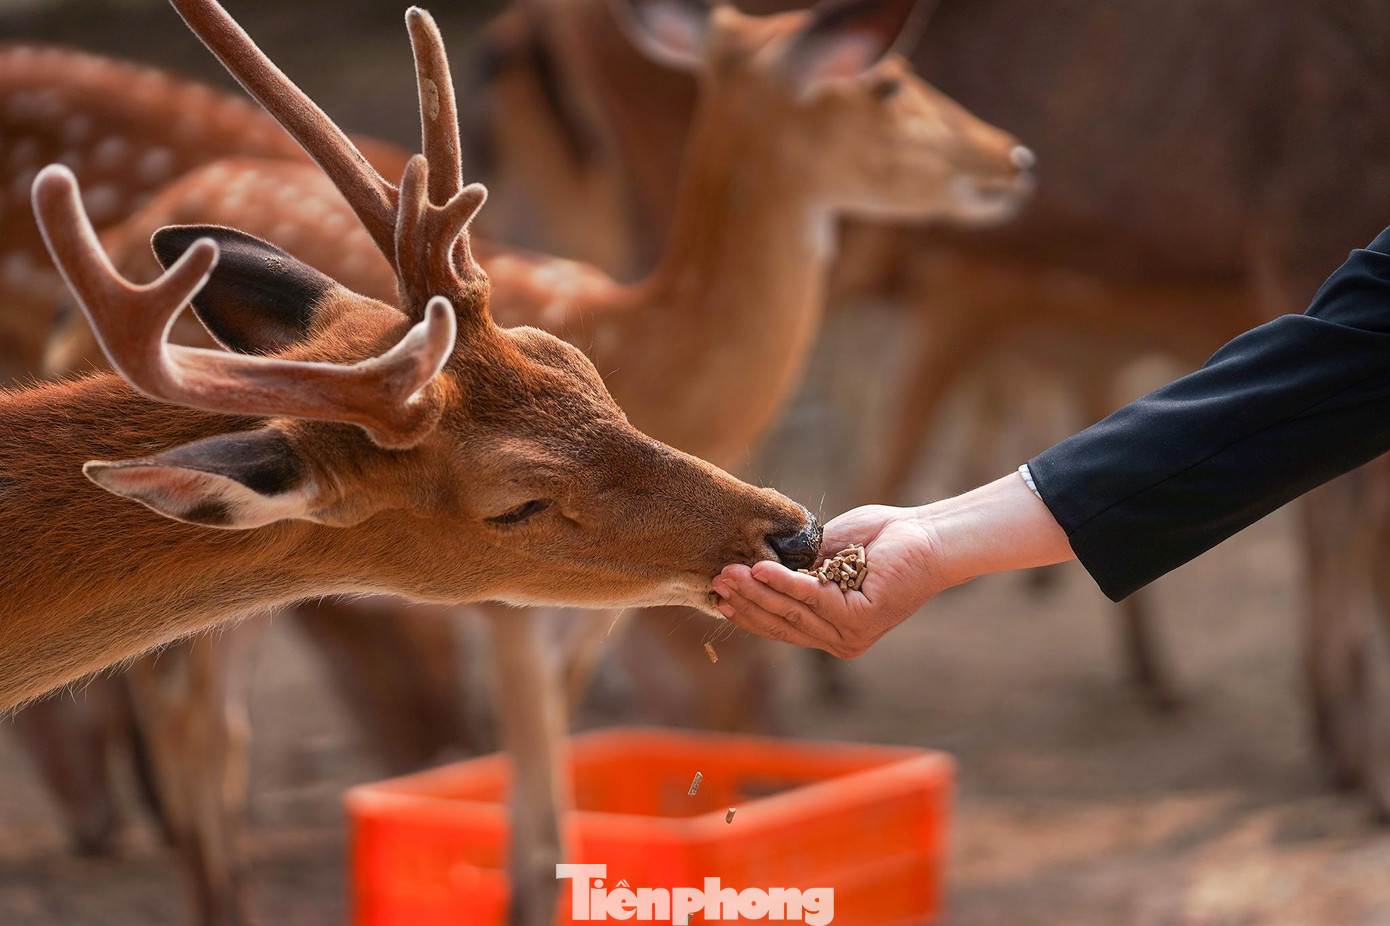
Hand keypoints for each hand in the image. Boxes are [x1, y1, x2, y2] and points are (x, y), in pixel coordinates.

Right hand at [712, 504, 946, 657]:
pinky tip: (760, 569)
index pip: (780, 626)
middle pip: (780, 622)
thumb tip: (755, 568)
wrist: (925, 535)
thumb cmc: (879, 540)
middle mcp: (840, 640)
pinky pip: (812, 598)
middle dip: (745, 601)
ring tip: (729, 572)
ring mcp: (850, 635)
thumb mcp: (826, 556)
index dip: (749, 611)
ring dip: (756, 591)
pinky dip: (784, 582)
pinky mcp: (860, 620)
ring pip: (791, 612)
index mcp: (831, 631)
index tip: (718, 595)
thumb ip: (796, 569)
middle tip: (716, 579)